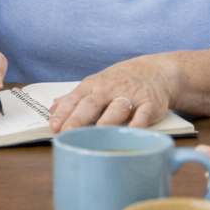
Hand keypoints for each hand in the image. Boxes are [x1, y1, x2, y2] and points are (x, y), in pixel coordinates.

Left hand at [48, 55, 173, 131]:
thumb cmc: (121, 81)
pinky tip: (128, 135)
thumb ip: (75, 98)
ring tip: (95, 137)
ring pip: (116, 109)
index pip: (75, 98)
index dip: (64, 113)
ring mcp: (131, 96)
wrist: (156, 71)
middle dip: (79, 118)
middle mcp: (111, 89)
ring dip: (105, 123)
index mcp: (94, 85)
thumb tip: (52, 110)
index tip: (54, 127)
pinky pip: (143, 115)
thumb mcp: (96, 84)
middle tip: (68, 132)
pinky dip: (137, 126)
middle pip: (92, 104)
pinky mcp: (150, 104)